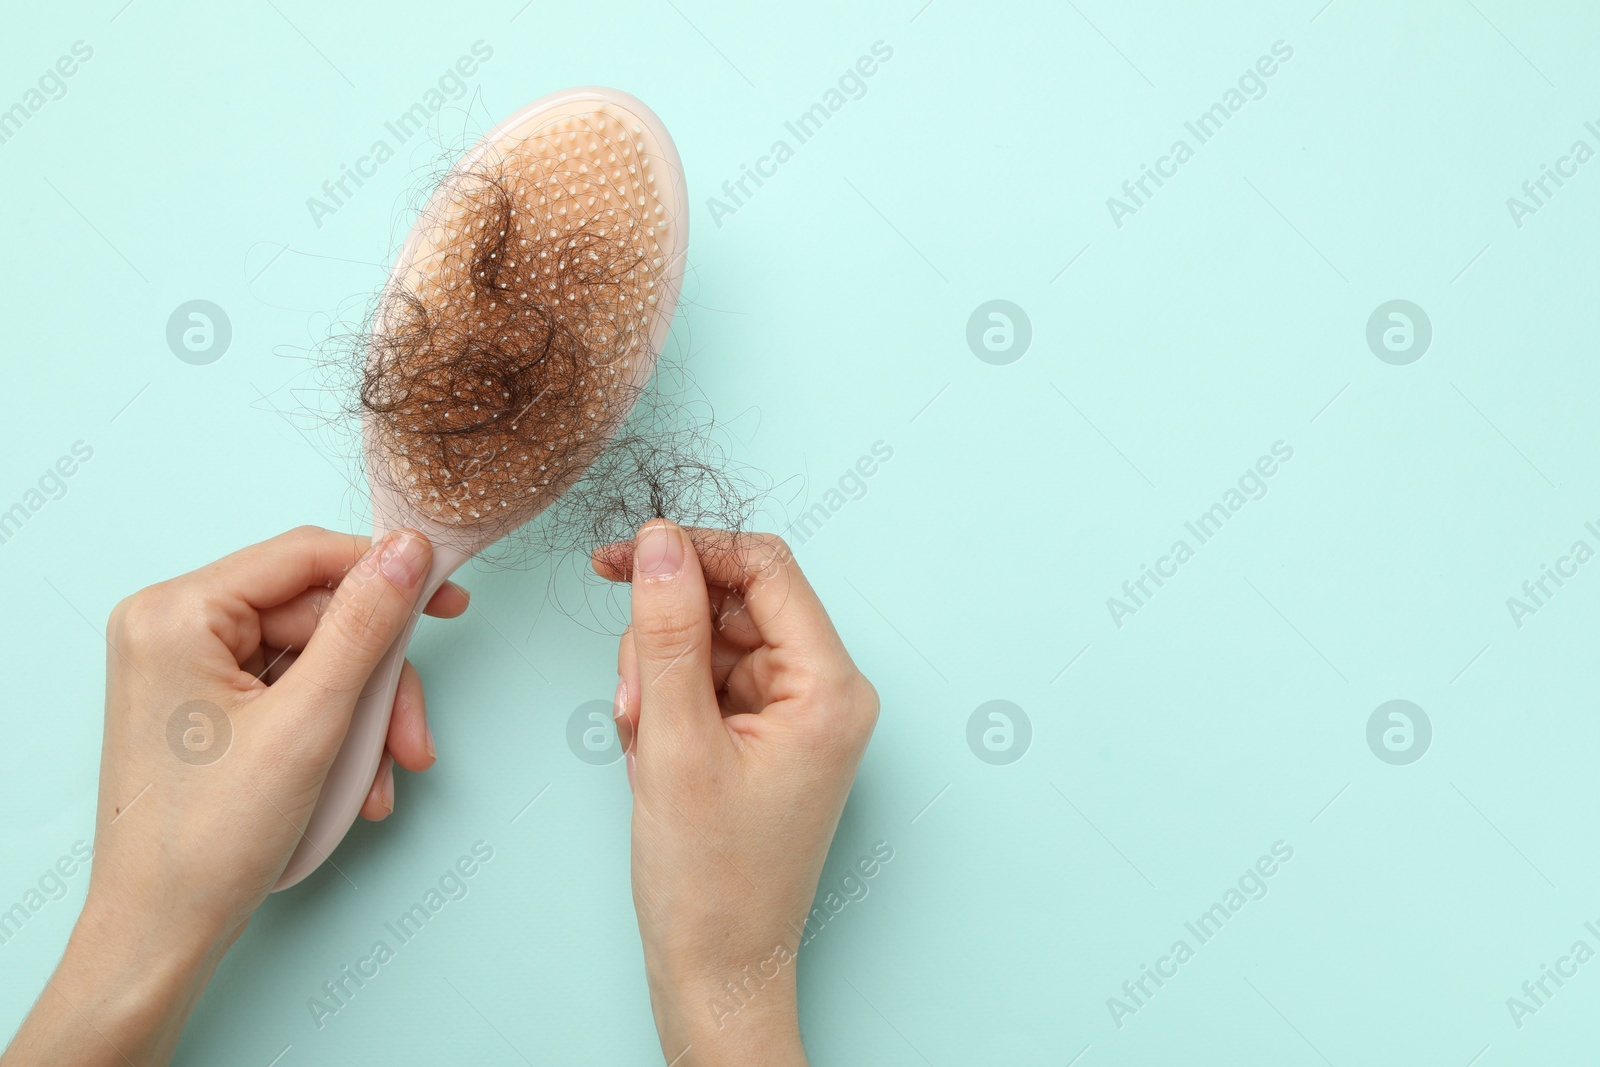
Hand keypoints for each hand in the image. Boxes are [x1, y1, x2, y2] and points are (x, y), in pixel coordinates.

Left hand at [3, 526, 462, 1066]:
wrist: (160, 934)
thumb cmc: (208, 840)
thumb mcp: (309, 723)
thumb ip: (363, 627)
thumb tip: (407, 552)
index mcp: (176, 613)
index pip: (305, 557)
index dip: (385, 574)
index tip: (447, 599)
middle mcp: (172, 627)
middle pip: (317, 618)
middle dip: (376, 683)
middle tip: (412, 736)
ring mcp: (185, 667)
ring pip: (315, 661)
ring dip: (362, 719)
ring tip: (383, 778)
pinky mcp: (204, 704)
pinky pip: (293, 693)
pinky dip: (334, 734)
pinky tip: (354, 786)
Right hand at [595, 522, 878, 1066]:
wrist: (716, 970)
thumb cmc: (712, 882)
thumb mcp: (675, 743)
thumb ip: (666, 632)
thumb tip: (659, 542)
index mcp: (829, 686)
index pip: (765, 568)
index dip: (690, 551)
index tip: (619, 557)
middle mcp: (822, 691)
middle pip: (731, 603)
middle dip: (665, 639)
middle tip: (634, 704)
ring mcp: (793, 714)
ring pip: (707, 641)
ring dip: (658, 678)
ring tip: (645, 747)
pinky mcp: (763, 735)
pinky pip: (704, 681)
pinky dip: (665, 707)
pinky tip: (652, 756)